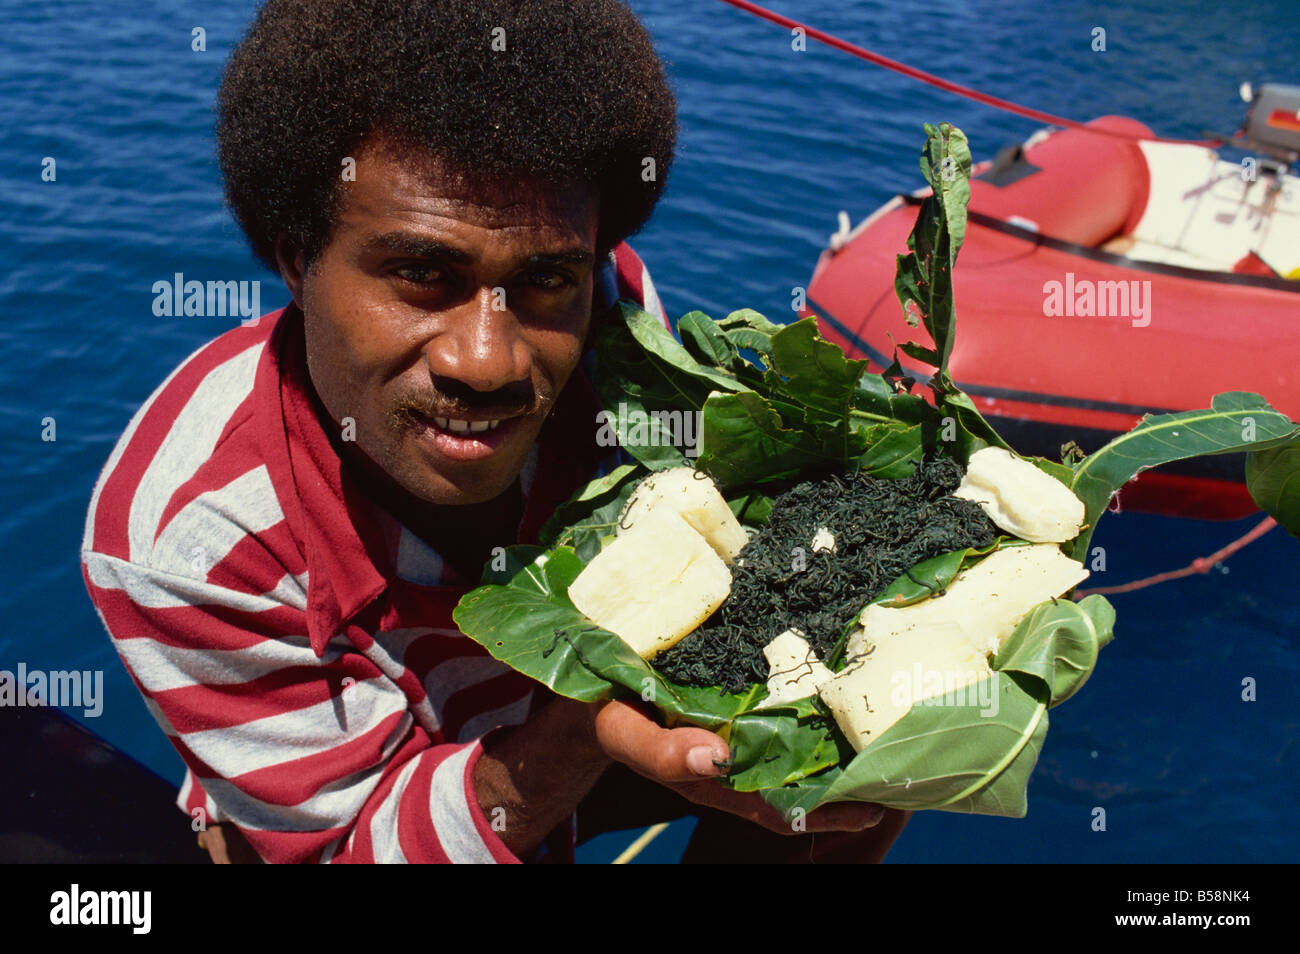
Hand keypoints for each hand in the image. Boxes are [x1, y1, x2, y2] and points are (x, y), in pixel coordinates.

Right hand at [593, 698, 884, 835]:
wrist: (589, 684)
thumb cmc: (607, 712)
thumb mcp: (623, 734)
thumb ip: (661, 754)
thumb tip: (716, 758)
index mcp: (710, 777)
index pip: (777, 807)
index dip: (823, 813)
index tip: (871, 808)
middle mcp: (729, 758)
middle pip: (796, 780)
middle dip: (843, 781)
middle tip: (898, 768)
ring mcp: (732, 730)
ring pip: (793, 746)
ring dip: (834, 744)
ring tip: (884, 730)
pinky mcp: (730, 700)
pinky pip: (776, 710)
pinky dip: (807, 707)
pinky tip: (838, 686)